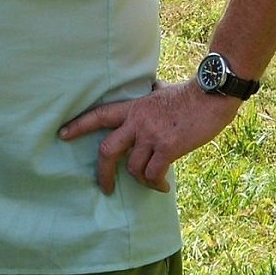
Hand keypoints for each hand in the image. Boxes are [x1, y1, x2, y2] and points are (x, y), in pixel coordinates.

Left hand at [59, 79, 240, 193]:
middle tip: (106, 187)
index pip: (100, 115)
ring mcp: (151, 135)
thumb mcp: (163, 89)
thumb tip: (153, 87)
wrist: (212, 96)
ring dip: (143, 180)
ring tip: (154, 183)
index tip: (62, 134)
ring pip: (133, 168)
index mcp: (134, 107)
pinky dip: (156, 184)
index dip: (79, 126)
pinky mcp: (167, 147)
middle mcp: (137, 122)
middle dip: (103, 173)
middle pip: (107, 150)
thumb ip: (152, 92)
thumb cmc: (191, 93)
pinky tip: (163, 187)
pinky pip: (153, 174)